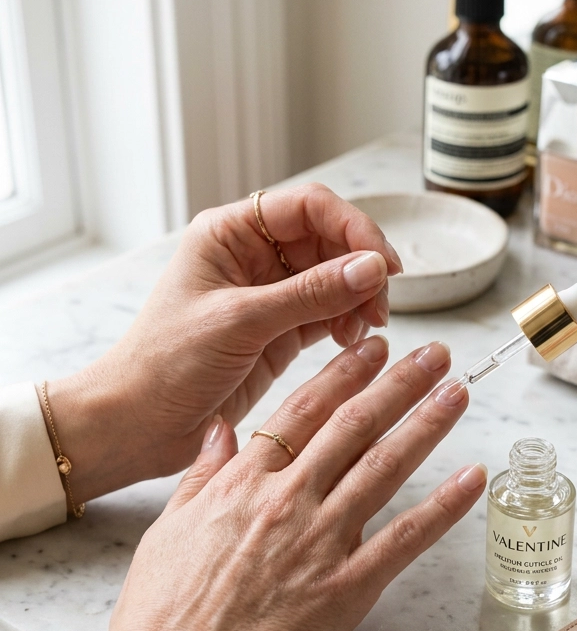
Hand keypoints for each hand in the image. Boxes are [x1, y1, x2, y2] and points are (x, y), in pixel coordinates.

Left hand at [44, 185, 401, 501]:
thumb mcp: (241, 322)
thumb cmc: (166, 364)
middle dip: (361, 268)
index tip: (384, 263)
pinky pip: (327, 313)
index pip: (309, 207)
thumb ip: (310, 294)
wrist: (138, 423)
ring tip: (366, 328)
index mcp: (230, 233)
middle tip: (381, 304)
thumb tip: (372, 268)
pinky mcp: (278, 331)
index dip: (353, 227)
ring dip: (358, 298)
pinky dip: (347, 323)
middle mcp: (251, 255)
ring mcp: (267, 294)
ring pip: (334, 278)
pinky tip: (353, 340)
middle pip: (329, 240)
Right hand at [76, 337, 485, 630]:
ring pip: (384, 467)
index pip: (305, 410)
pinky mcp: (347, 588)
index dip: (345, 374)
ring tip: (457, 392)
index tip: (374, 346)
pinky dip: (444, 506)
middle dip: (399, 383)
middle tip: (435, 354)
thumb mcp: (170, 526)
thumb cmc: (162, 611)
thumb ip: (203, 473)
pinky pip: (405, 538)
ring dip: (426, 425)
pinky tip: (473, 479)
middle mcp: (288, 500)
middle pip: (354, 426)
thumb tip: (221, 429)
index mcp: (244, 482)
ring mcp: (321, 541)